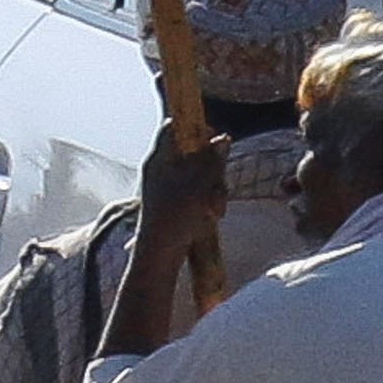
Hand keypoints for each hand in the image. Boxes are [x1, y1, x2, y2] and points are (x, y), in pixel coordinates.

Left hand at [134, 129, 229, 248]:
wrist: (160, 254)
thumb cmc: (174, 217)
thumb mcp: (199, 186)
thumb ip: (212, 161)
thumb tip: (223, 139)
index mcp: (159, 159)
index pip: (173, 128)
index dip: (194, 127)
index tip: (213, 136)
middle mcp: (161, 169)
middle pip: (193, 152)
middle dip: (212, 168)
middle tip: (219, 183)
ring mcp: (168, 186)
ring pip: (199, 174)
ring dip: (214, 188)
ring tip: (216, 208)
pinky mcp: (175, 203)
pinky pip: (197, 192)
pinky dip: (207, 200)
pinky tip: (213, 214)